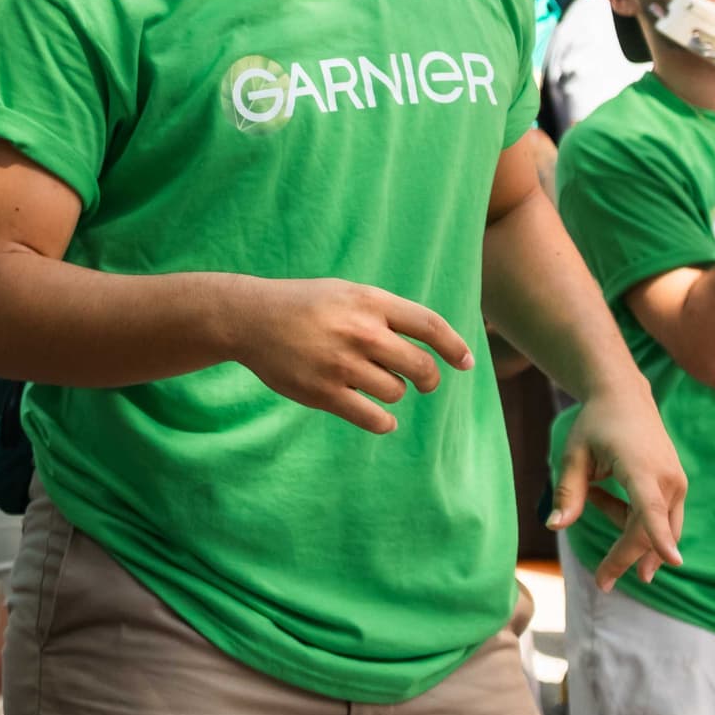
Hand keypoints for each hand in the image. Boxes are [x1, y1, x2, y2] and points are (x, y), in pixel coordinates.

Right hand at [225, 276, 471, 433]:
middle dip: (428, 378)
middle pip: (421, 365)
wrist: (250, 318)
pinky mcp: (323, 392)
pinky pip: (374, 417)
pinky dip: (384, 421)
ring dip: (393, 392)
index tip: (465, 364)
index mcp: (370, 302)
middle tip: (422, 382)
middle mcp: (360, 331)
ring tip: (373, 383)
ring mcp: (341, 364)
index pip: (430, 326)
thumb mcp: (348, 294)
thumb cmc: (305, 306)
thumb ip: (386, 313)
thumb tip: (436, 343)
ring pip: (396, 391)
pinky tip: (380, 417)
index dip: (455, 347)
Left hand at [552, 385, 688, 587]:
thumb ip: (568, 491)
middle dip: (626, 558)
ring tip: (593, 493)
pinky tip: (602, 491)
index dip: (659, 537)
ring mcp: (677, 484)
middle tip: (602, 583)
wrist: (625, 399)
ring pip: (655, 528)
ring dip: (624, 530)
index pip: (651, 509)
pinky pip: (656, 517)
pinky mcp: (677, 488)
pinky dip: (630, 517)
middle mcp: (666, 478)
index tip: (673, 562)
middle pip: (649, 531)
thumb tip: (555, 527)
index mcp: (640, 468)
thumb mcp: (573, 454)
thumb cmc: (595, 425)